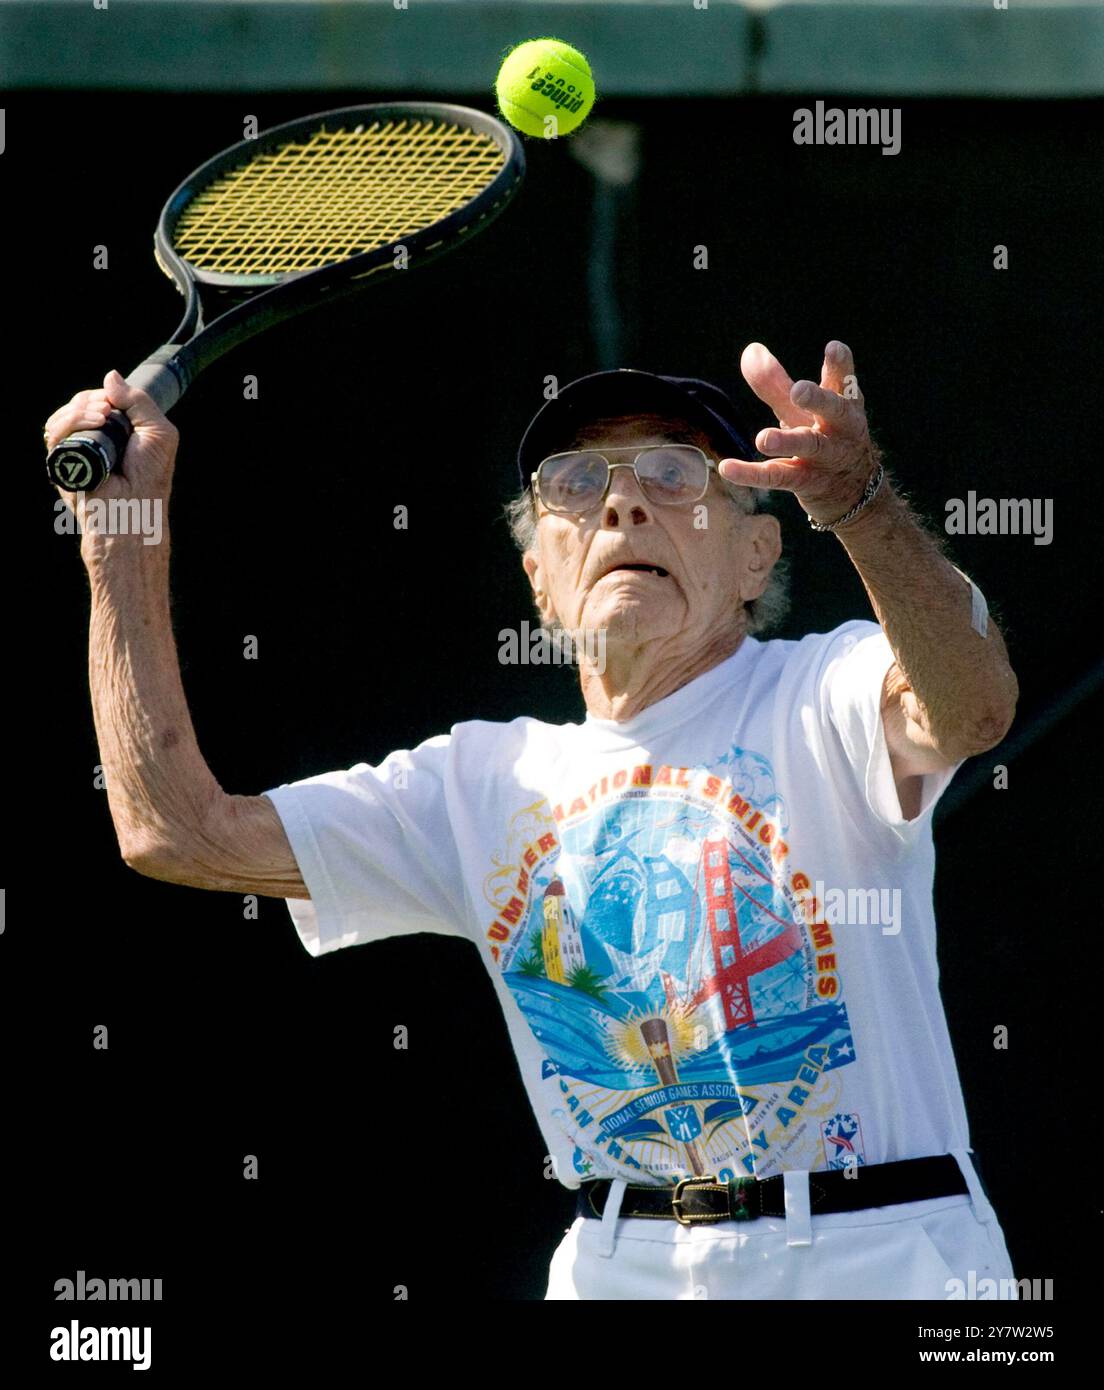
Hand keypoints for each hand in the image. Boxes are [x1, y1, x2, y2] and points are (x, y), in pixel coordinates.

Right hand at [45, 370, 178, 559]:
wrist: (135, 507)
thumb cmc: (151, 476)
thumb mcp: (158, 432)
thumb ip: (139, 401)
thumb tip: (110, 375)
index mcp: (115, 432)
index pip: (98, 401)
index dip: (103, 395)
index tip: (113, 402)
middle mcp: (93, 439)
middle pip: (78, 403)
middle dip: (90, 399)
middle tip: (106, 410)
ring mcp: (76, 450)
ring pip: (62, 415)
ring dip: (79, 409)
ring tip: (100, 418)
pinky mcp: (61, 463)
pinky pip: (54, 434)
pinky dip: (68, 422)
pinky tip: (89, 424)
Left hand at [718, 341, 880, 525]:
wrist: (851, 492)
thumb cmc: (824, 437)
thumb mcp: (802, 411)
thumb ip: (776, 383)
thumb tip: (751, 350)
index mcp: (843, 404)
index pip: (844, 381)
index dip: (840, 365)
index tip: (834, 347)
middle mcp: (840, 429)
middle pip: (833, 410)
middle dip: (817, 399)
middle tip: (799, 390)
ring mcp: (825, 457)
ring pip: (809, 445)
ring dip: (787, 441)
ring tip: (763, 439)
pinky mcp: (806, 482)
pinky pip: (778, 477)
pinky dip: (751, 474)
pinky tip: (726, 467)